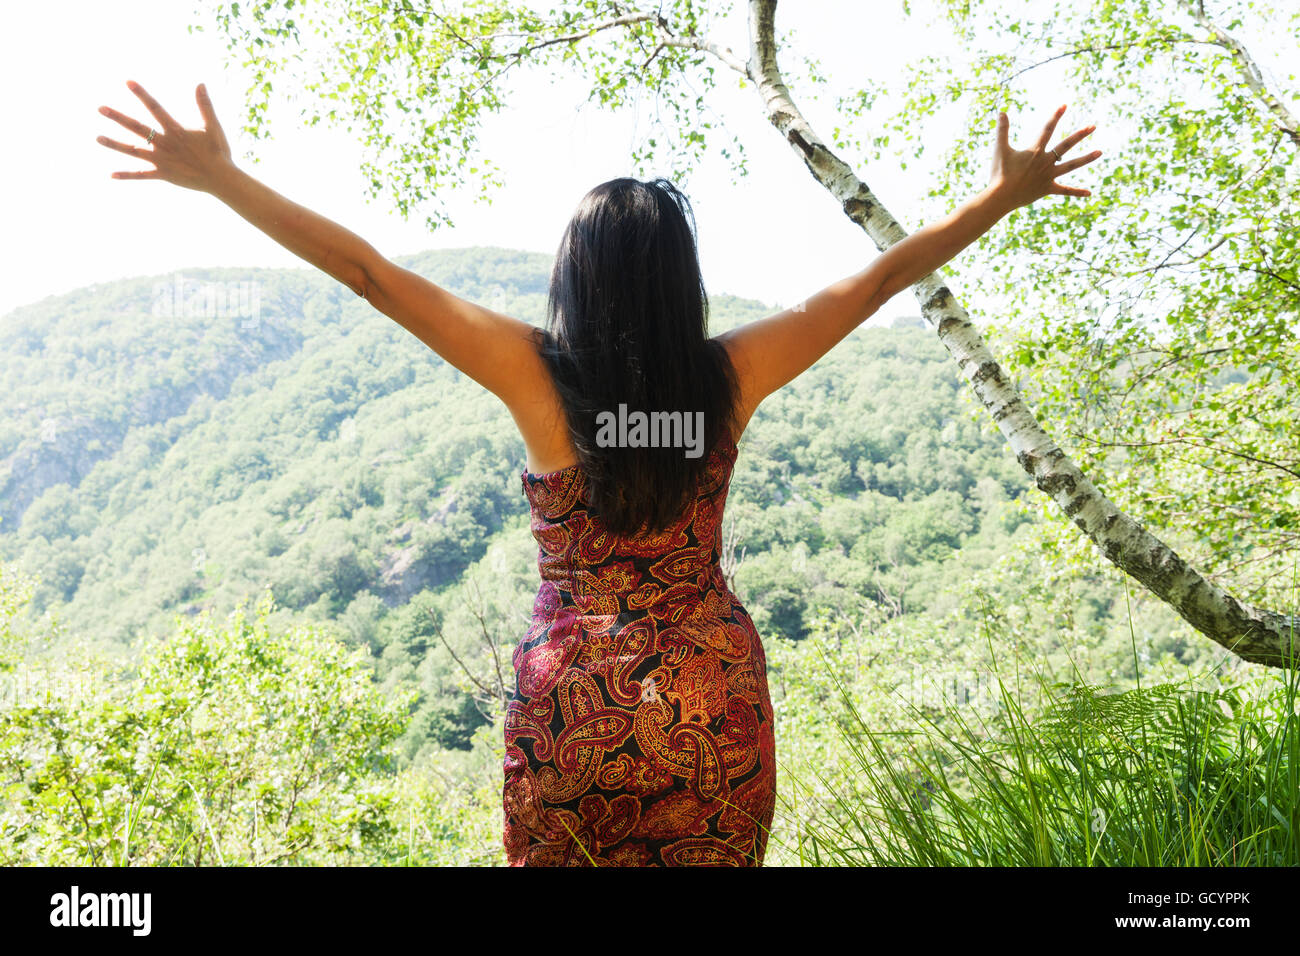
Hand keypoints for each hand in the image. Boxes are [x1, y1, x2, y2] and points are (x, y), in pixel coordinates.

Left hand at [96, 81, 234, 192]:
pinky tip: (111, 174)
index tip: (127, 82)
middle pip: (136, 128)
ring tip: (97, 138)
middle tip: (100, 108)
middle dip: (117, 117)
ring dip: (114, 144)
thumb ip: (205, 105)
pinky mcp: (163, 174)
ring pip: (133, 151)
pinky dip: (127, 175)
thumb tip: (200, 83)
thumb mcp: (213, 126)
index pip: (155, 108)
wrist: (221, 178)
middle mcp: (164, 144)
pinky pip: (141, 175)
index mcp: (175, 130)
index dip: (141, 94)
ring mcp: (161, 160)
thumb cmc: (218, 152)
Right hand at [988, 104, 1100, 211]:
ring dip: (1086, 158)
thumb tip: (1001, 111)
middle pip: (1066, 145)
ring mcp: (1048, 175)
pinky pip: (1064, 190)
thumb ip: (1002, 130)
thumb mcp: (1000, 149)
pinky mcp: (1047, 188)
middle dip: (1080, 135)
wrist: (1000, 197)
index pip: (1048, 129)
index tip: (1064, 105)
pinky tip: (1089, 192)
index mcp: (1035, 151)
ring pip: (1071, 165)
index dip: (1056, 116)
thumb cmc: (999, 173)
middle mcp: (1045, 162)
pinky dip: (1076, 192)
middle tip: (1093, 126)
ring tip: (1100, 152)